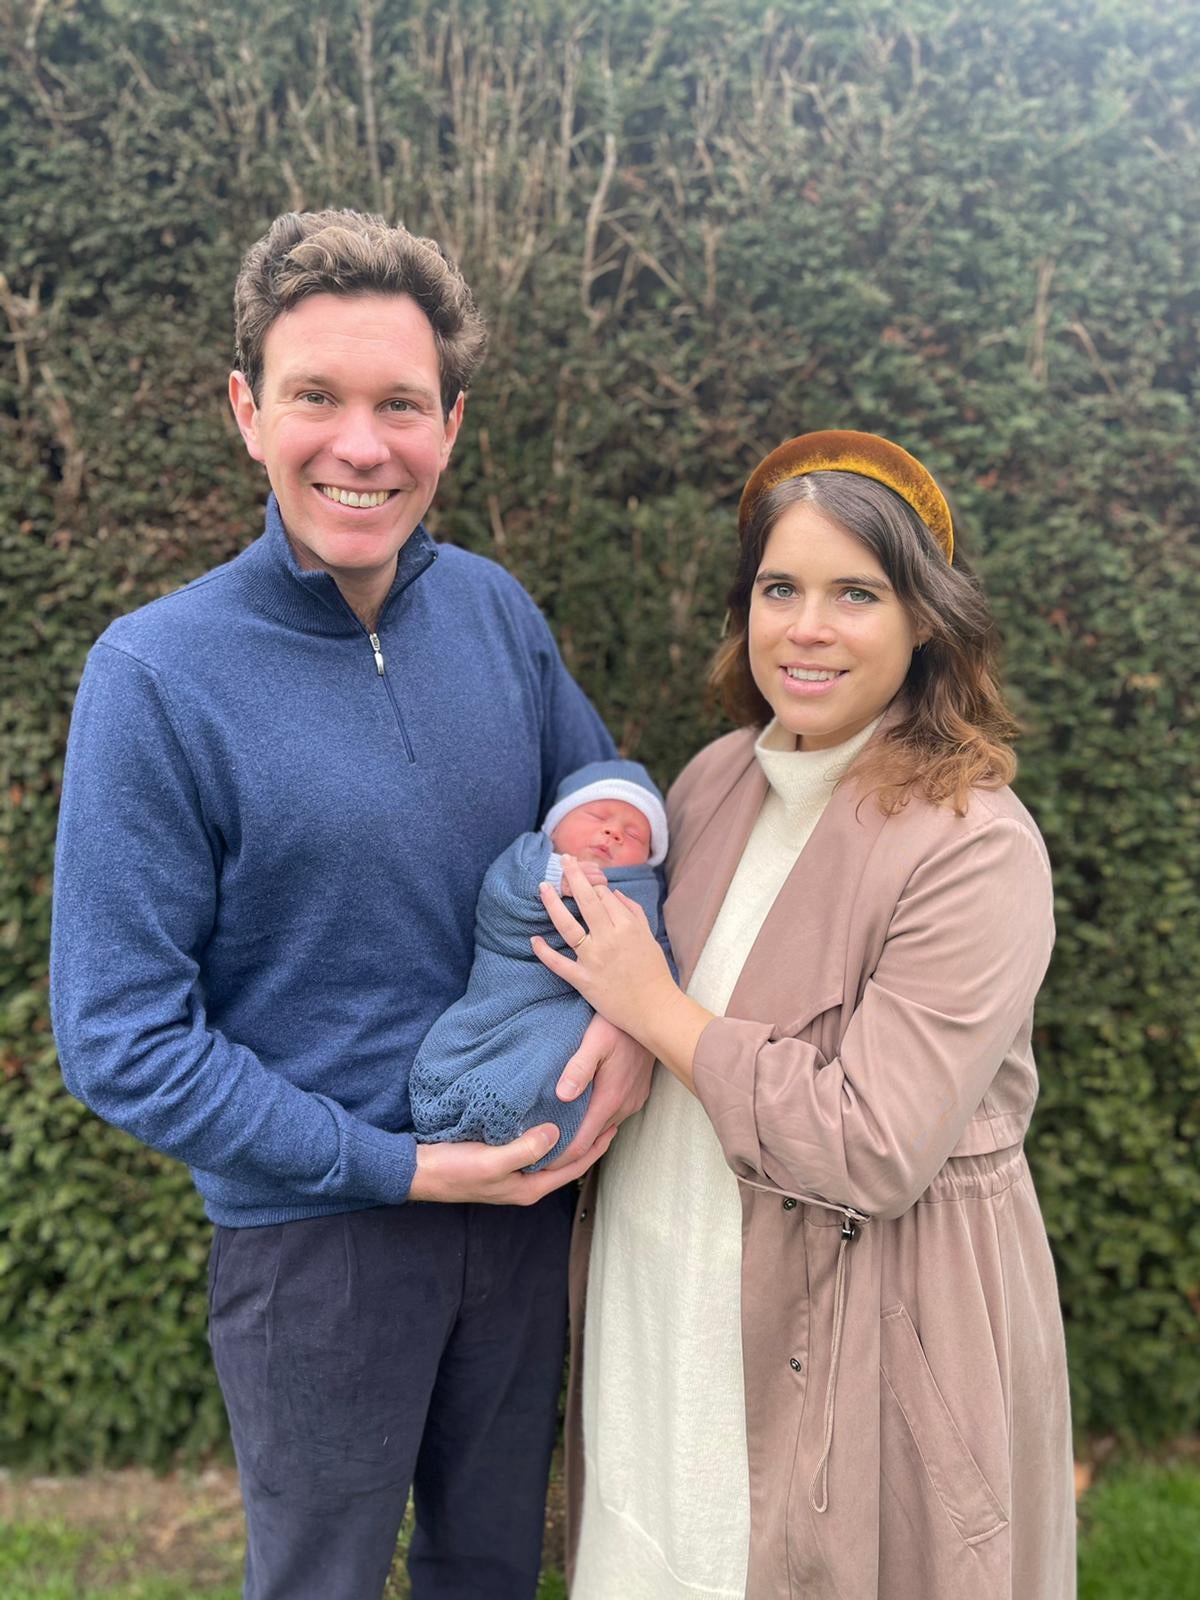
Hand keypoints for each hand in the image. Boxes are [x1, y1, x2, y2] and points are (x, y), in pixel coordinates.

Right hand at [408, 1120, 616, 1203]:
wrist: (419, 1172)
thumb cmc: (454, 1170)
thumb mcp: (491, 1161)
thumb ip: (525, 1149)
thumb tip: (557, 1133)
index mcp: (529, 1187)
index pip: (574, 1167)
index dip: (595, 1147)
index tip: (614, 1124)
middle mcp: (526, 1182)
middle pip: (566, 1161)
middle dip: (588, 1141)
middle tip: (607, 1115)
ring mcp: (513, 1171)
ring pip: (551, 1153)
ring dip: (569, 1135)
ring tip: (585, 1112)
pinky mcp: (502, 1159)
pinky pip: (534, 1145)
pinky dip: (547, 1132)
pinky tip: (550, 1114)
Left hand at [534, 856, 712, 1090]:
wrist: (655, 1009)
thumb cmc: (654, 972)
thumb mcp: (649, 937)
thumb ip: (633, 912)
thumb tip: (613, 893)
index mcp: (627, 926)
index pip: (604, 895)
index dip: (593, 884)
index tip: (585, 878)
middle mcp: (610, 938)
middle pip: (586, 900)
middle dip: (573, 876)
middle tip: (563, 859)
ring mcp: (594, 959)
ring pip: (568, 926)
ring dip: (552, 904)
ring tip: (542, 887)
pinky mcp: (583, 980)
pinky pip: (559, 964)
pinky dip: (545, 952)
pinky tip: (534, 939)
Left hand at [543, 1014, 653, 1169]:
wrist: (654, 1013)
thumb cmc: (618, 1022)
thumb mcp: (594, 1039)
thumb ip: (579, 1067)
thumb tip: (563, 1094)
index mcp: (610, 1099)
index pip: (581, 1144)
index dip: (559, 1158)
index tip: (537, 1163)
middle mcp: (624, 1106)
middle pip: (592, 1141)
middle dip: (567, 1150)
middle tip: (538, 1153)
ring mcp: (633, 1101)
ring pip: (602, 1129)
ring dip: (582, 1134)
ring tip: (555, 1134)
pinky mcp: (637, 1094)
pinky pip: (613, 1116)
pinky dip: (595, 1121)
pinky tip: (580, 1113)